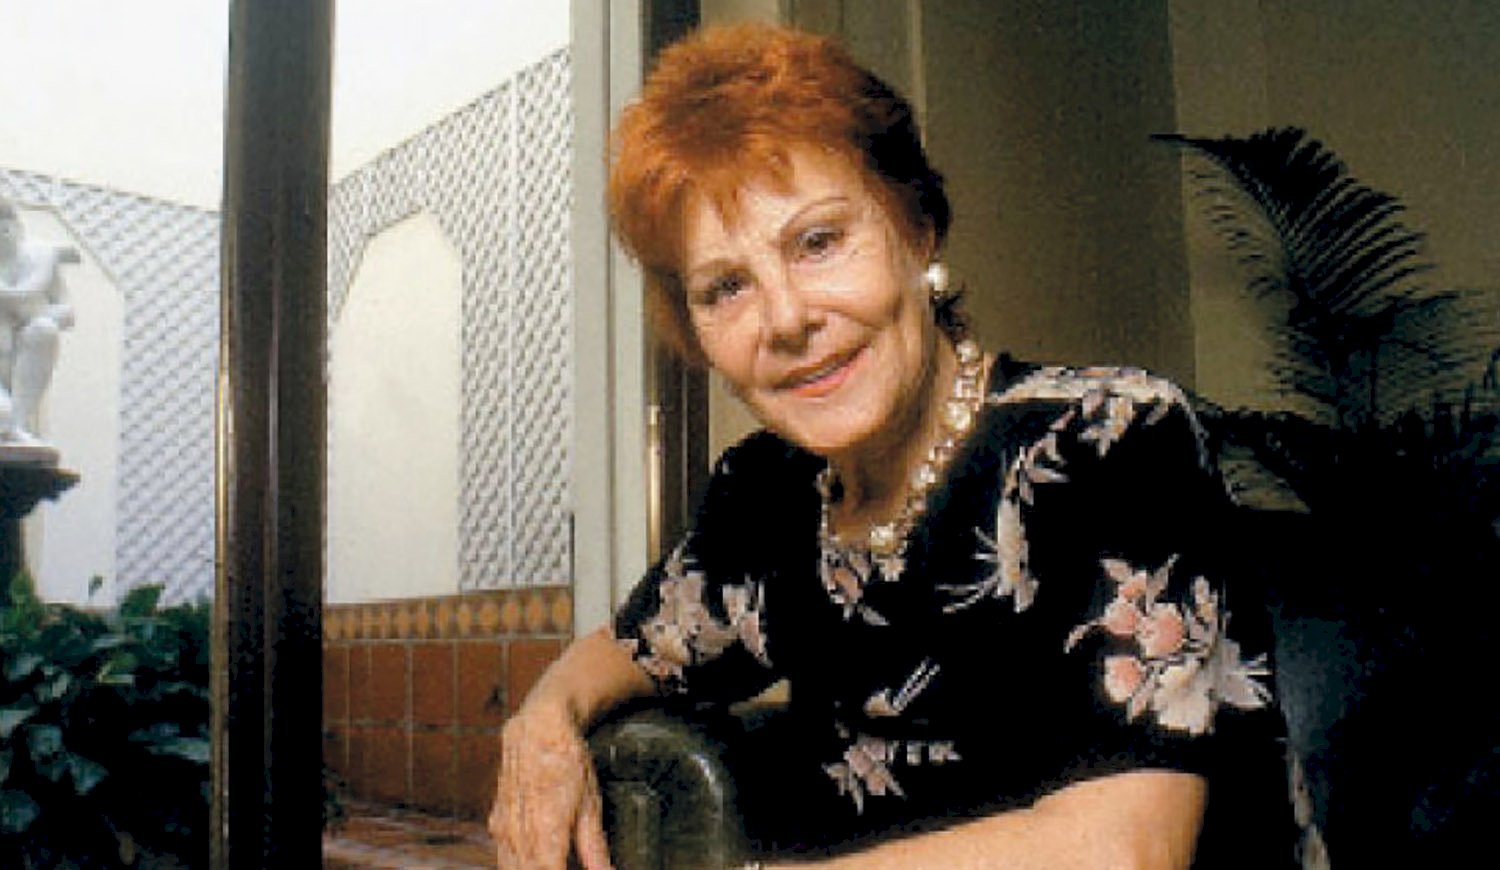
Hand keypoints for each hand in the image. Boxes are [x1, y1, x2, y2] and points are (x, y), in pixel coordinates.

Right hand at [489, 701, 612, 869]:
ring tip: (555, 859)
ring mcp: (504, 827)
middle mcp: (520, 831)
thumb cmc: (566, 759)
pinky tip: (535, 858)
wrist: (537, 728)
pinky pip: (504, 855)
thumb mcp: (590, 803)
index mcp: (547, 828)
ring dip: (532, 869)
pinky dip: (519, 863)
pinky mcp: (497, 823)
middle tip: (566, 863)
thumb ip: (594, 846)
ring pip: (512, 868)